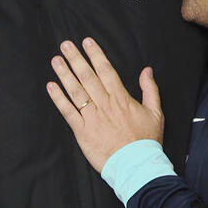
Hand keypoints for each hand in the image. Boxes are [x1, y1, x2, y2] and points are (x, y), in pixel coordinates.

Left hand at [46, 38, 163, 171]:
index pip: (106, 70)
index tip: (87, 42)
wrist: (137, 165)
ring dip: (65, 74)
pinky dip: (58, 99)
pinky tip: (51, 87)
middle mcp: (105, 104)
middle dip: (76, 59)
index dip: (95, 55)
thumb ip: (150, 89)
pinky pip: (68, 112)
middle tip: (65, 45)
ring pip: (76, 90)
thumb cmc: (146, 142)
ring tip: (56, 60)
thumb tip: (147, 71)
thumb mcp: (156, 112)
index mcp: (121, 98)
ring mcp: (92, 117)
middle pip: (87, 76)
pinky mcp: (83, 131)